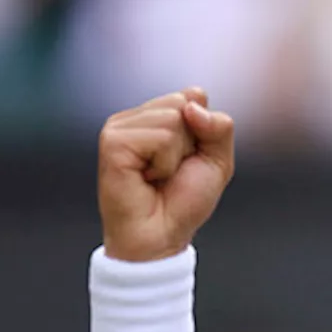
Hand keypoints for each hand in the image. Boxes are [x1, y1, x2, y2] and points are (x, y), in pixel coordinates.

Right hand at [97, 87, 235, 261]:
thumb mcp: (217, 161)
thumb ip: (219, 126)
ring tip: (158, 176)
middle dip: (191, 144)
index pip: (193, 95)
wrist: (161, 236)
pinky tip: (146, 178)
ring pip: (172, 119)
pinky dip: (164, 164)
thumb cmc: (184, 201)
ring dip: (176, 157)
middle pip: (182, 103)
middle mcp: (135, 117)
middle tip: (172, 171)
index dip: (204, 132)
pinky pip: (160, 138)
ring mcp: (119, 127)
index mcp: (156, 115)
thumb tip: (193, 102)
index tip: (189, 159)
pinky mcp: (112, 141)